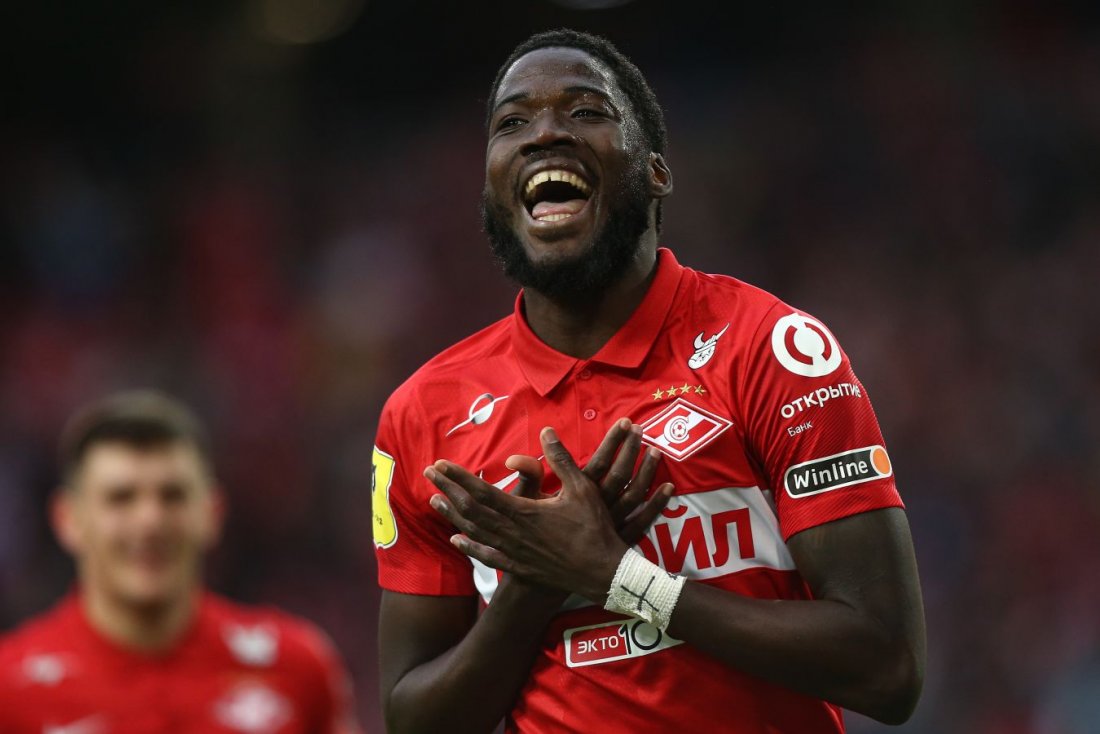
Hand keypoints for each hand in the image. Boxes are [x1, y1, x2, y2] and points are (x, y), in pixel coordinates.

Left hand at [425, 423, 672, 601]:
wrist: (604, 572)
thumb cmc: (594, 528)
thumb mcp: (581, 488)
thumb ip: (561, 459)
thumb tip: (546, 431)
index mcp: (524, 512)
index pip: (482, 491)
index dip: (459, 477)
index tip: (440, 464)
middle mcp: (512, 533)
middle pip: (470, 510)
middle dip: (447, 490)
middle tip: (427, 475)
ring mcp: (513, 552)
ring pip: (474, 532)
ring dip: (452, 515)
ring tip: (433, 502)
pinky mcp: (519, 567)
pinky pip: (487, 556)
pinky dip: (469, 546)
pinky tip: (456, 540)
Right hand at [498, 417, 672, 543]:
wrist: (544, 583)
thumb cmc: (536, 540)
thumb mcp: (527, 507)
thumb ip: (526, 478)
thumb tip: (515, 457)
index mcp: (577, 496)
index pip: (598, 462)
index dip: (612, 442)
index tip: (624, 423)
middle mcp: (598, 509)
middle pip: (621, 475)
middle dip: (632, 449)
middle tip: (641, 428)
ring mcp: (611, 526)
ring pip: (635, 495)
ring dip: (648, 472)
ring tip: (657, 450)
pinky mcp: (618, 542)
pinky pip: (643, 521)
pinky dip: (657, 504)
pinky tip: (668, 487)